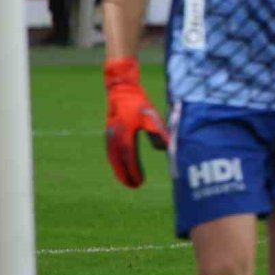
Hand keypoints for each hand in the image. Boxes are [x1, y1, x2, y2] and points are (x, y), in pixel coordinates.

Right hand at [104, 56, 169, 187]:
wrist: (121, 88)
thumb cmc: (138, 102)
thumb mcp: (151, 115)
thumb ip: (158, 131)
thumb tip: (166, 148)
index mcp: (125, 133)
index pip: (129, 157)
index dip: (134, 170)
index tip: (140, 181)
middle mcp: (114, 135)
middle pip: (118, 161)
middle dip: (125, 175)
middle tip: (133, 186)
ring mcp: (109, 134)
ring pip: (112, 157)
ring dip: (118, 170)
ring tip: (126, 181)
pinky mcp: (108, 131)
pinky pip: (110, 151)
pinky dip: (114, 161)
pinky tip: (119, 166)